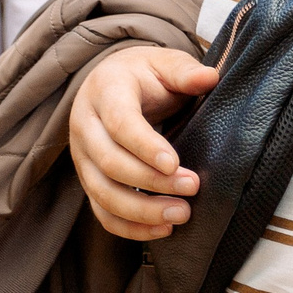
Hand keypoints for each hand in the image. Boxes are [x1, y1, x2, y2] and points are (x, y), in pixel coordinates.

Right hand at [69, 48, 217, 240]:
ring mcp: (83, 157)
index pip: (119, 122)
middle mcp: (85, 125)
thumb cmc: (144, 75)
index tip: (175, 164)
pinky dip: (130, 227)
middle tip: (192, 188)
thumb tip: (210, 78)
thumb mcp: (164, 62)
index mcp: (104, 90)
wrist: (113, 83)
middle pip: (110, 162)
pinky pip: (102, 212)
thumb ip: (185, 71)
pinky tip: (163, 229)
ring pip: (103, 193)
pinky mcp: (89, 180)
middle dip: (152, 181)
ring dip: (142, 210)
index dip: (145, 146)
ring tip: (181, 214)